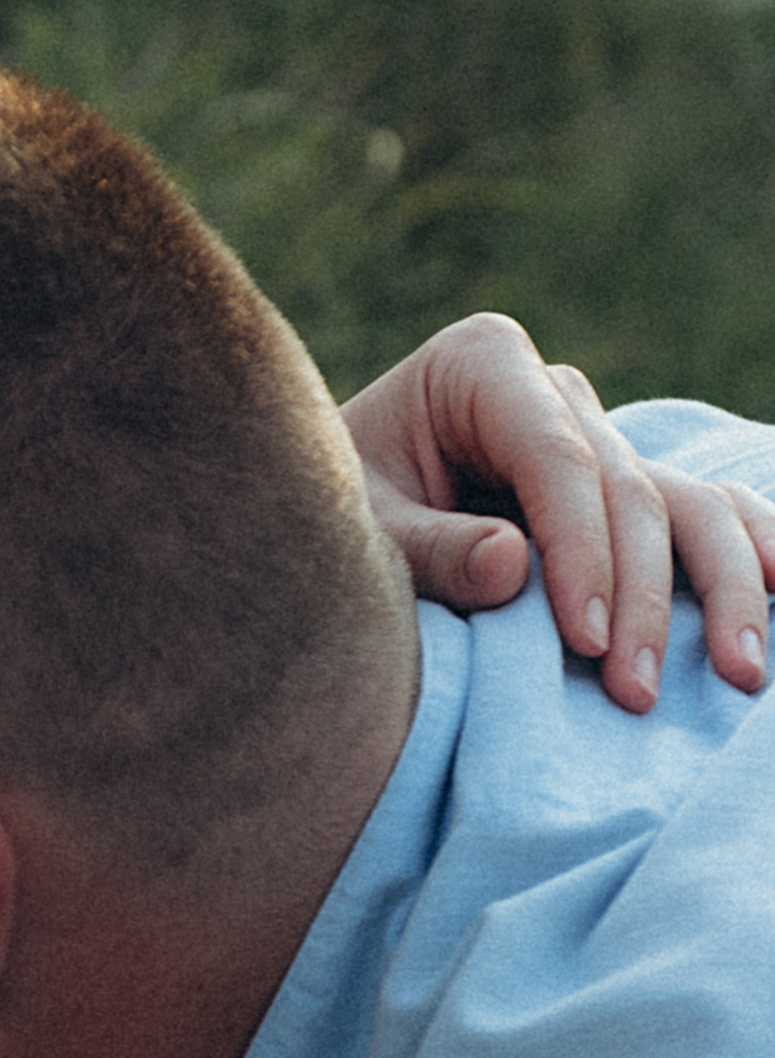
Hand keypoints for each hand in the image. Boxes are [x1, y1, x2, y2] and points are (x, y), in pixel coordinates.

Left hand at [344, 311, 774, 710]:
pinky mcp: (624, 489)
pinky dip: (751, 555)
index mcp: (483, 366)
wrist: (325, 518)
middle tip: (636, 691)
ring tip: (739, 674)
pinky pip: (707, 514)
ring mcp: (599, 438)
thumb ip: (427, 550)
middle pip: (630, 489)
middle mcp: (555, 393)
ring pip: (688, 502)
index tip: (582, 641)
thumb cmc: (333, 519)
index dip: (582, 552)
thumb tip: (514, 567)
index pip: (558, 459)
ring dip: (723, 588)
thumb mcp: (358, 532)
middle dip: (643, 596)